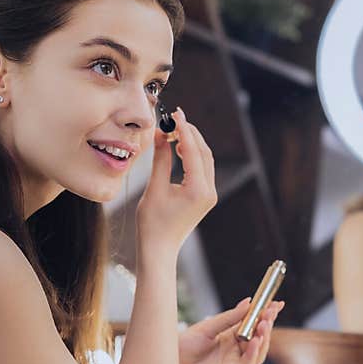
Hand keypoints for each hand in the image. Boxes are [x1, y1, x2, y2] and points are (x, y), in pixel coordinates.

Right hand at [136, 107, 216, 253]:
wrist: (159, 249)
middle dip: (190, 133)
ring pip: (206, 159)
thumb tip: (162, 134)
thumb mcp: (154, 188)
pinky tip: (178, 148)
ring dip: (192, 143)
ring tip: (174, 130)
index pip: (193, 150)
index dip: (184, 129)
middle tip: (175, 118)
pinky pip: (203, 169)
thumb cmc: (153, 224)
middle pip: (204, 152)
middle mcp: (209, 191)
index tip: (175, 113)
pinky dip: (193, 155)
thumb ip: (160, 159)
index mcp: (198, 189)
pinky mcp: (205, 197)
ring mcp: (209, 195)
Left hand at [177, 298, 284, 363]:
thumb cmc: (183, 347)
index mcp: (230, 338)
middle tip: (271, 312)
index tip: (277, 303)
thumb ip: (230, 318)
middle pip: (259, 339)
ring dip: (264, 338)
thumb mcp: (208, 327)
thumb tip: (249, 302)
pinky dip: (253, 353)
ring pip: (257, 353)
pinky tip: (255, 341)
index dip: (266, 316)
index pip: (254, 326)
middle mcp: (235, 352)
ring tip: (265, 324)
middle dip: (267, 325)